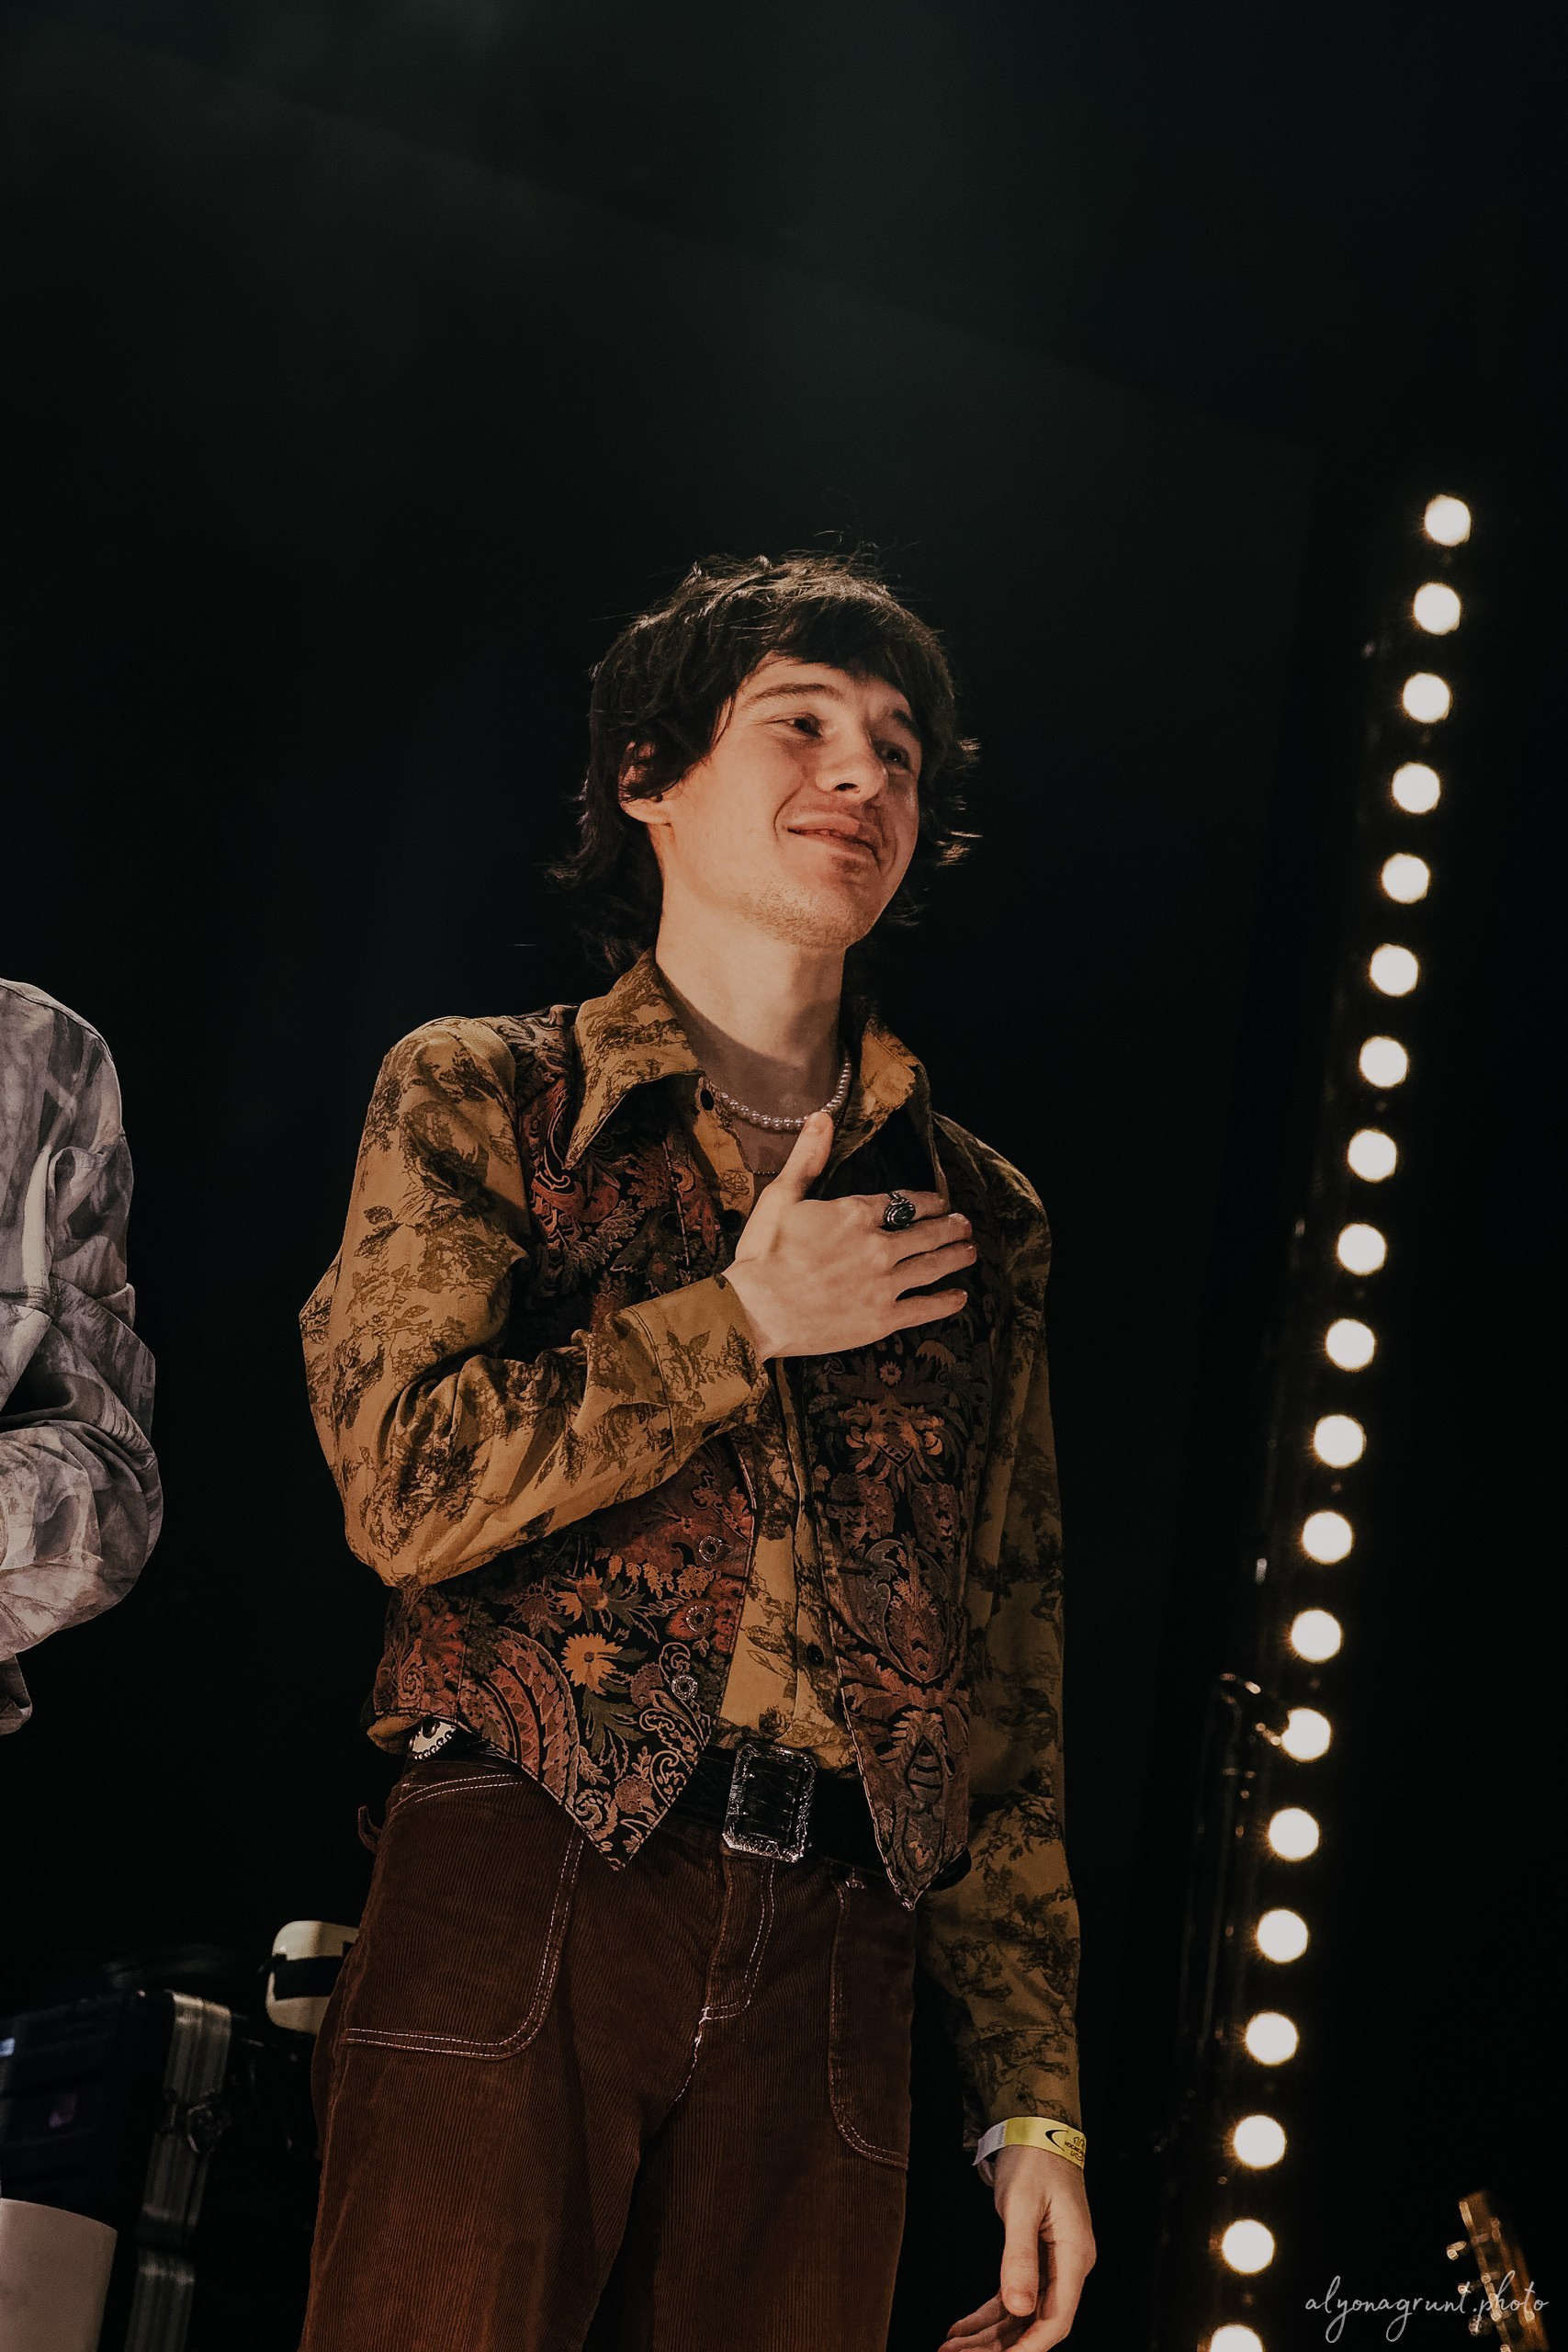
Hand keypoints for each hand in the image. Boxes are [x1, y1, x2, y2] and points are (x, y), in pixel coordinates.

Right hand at [721, 1109, 975, 1361]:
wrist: (756, 1310)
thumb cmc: (763, 1253)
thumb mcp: (781, 1196)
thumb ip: (807, 1157)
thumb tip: (821, 1116)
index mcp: (856, 1213)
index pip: (904, 1202)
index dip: (927, 1201)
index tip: (940, 1201)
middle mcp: (878, 1246)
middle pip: (926, 1233)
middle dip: (950, 1227)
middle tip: (965, 1225)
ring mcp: (884, 1284)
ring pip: (932, 1266)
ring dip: (955, 1257)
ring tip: (970, 1251)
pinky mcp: (882, 1319)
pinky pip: (924, 1308)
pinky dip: (945, 1302)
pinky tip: (960, 1297)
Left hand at [938, 2148, 1094, 2350]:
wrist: (1037, 2129)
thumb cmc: (1034, 2160)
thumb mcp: (1022, 2205)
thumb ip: (1019, 2256)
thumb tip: (1019, 2307)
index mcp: (1073, 2256)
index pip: (1057, 2317)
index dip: (1030, 2346)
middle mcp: (1067, 2266)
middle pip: (1035, 2322)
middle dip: (1000, 2346)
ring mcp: (1052, 2264)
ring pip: (1021, 2314)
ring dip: (988, 2335)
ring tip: (952, 2348)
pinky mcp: (1035, 2258)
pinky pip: (1012, 2296)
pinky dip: (988, 2314)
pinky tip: (963, 2328)